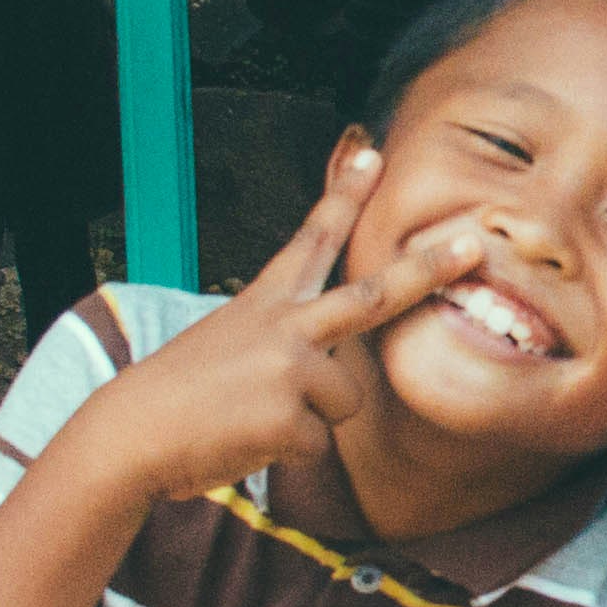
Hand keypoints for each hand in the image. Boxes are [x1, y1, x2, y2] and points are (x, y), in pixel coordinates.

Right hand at [62, 149, 488, 504]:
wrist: (130, 435)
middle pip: (374, 294)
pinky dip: (287, 453)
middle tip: (476, 245)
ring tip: (256, 417)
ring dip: (309, 419)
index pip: (311, 240)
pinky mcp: (290, 413)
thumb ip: (282, 340)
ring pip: (345, 399)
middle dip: (430, 269)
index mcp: (265, 302)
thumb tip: (332, 362)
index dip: (344, 196)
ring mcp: (290, 366)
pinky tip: (247, 440)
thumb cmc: (179, 398)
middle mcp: (283, 325)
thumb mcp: (226, 344)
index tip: (372, 154)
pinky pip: (319, 442)